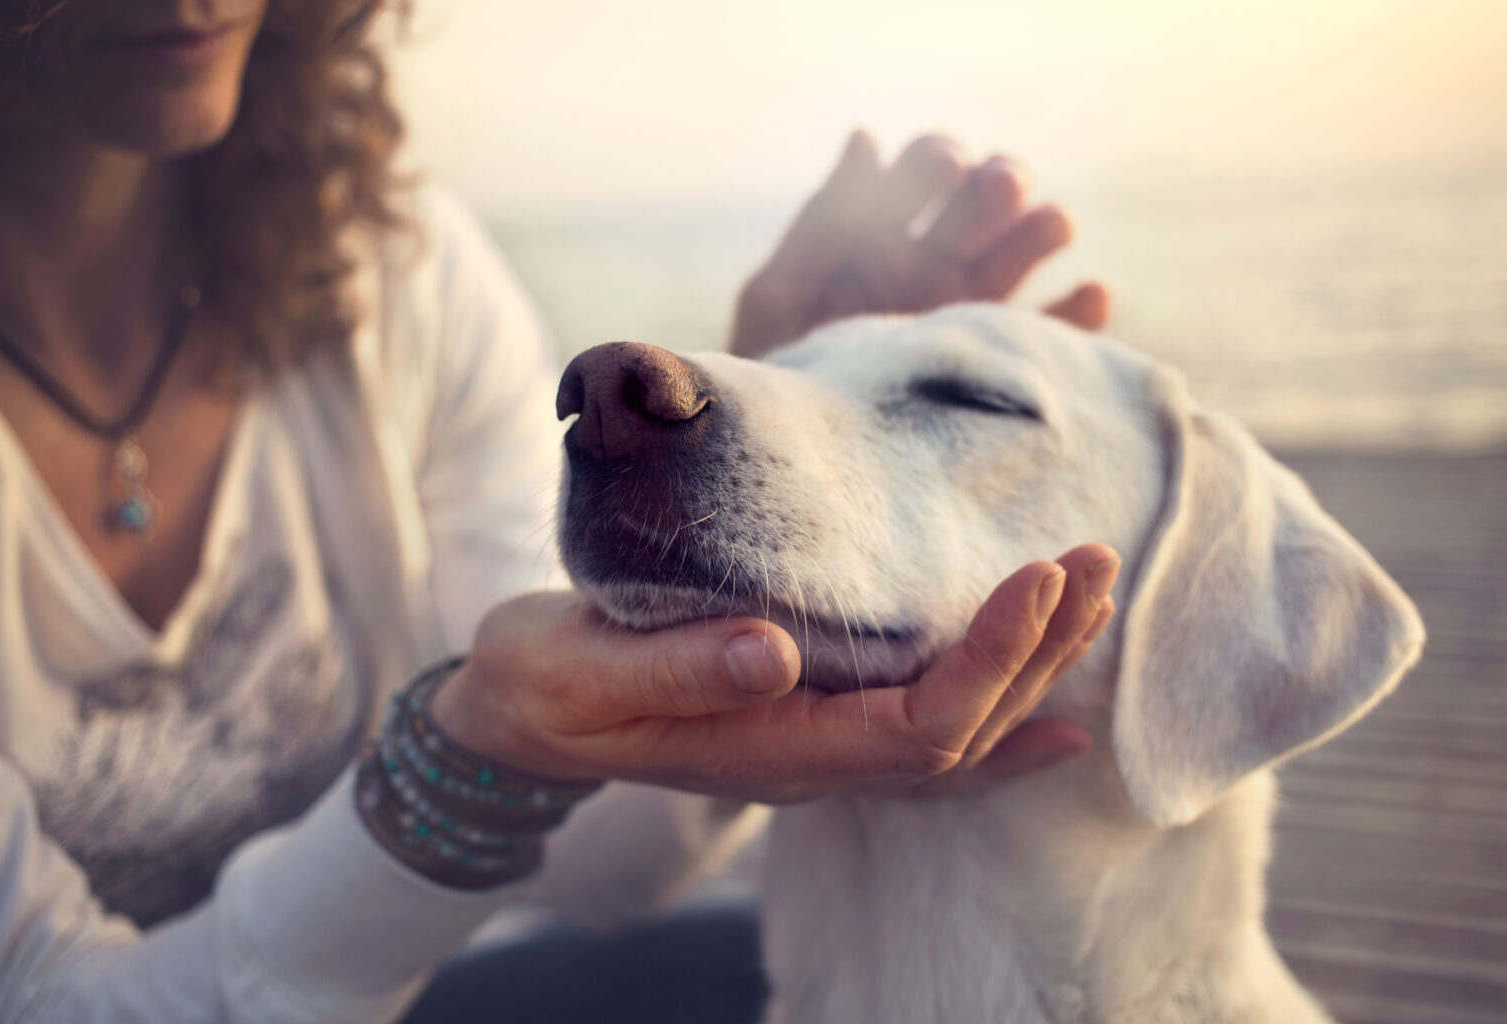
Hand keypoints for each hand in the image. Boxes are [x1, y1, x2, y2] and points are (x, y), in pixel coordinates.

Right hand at [429, 545, 1117, 804]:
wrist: (518, 716)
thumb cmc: (544, 687)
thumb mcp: (582, 673)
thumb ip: (675, 670)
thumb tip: (774, 651)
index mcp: (771, 750)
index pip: (917, 725)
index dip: (989, 659)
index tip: (1038, 576)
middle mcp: (813, 760)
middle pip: (962, 730)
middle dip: (1037, 649)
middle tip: (1093, 560)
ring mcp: (818, 746)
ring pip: (957, 729)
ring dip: (1032, 666)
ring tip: (1090, 595)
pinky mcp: (811, 714)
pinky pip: (926, 731)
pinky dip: (999, 717)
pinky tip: (1055, 710)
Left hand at [730, 131, 1109, 358]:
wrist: (799, 469)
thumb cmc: (776, 380)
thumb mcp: (780, 300)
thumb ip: (821, 225)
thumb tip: (866, 137)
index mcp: (881, 236)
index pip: (924, 172)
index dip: (937, 161)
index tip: (944, 168)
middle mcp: (935, 265)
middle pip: (985, 202)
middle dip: (997, 184)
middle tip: (999, 188)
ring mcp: (973, 314)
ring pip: (1025, 253)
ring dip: (1043, 228)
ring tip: (1052, 225)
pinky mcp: (1003, 367)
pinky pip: (1054, 335)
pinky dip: (1080, 314)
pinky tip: (1090, 296)